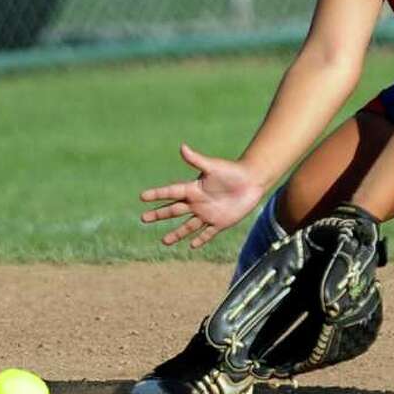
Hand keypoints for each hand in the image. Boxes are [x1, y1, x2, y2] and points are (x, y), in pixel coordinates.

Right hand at [140, 144, 265, 247]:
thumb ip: (197, 159)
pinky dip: (200, 240)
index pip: (171, 192)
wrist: (252, 180)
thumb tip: (182, 146)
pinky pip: (207, 233)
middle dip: (159, 215)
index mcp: (194, 188)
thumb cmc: (232, 170)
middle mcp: (198, 202)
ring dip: (176, 234)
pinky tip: (192, 246)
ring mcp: (208, 213)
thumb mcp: (212, 166)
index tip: (142, 197)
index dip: (157, 194)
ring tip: (164, 242)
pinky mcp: (220, 222)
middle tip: (143, 218)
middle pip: (174, 210)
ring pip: (187, 226)